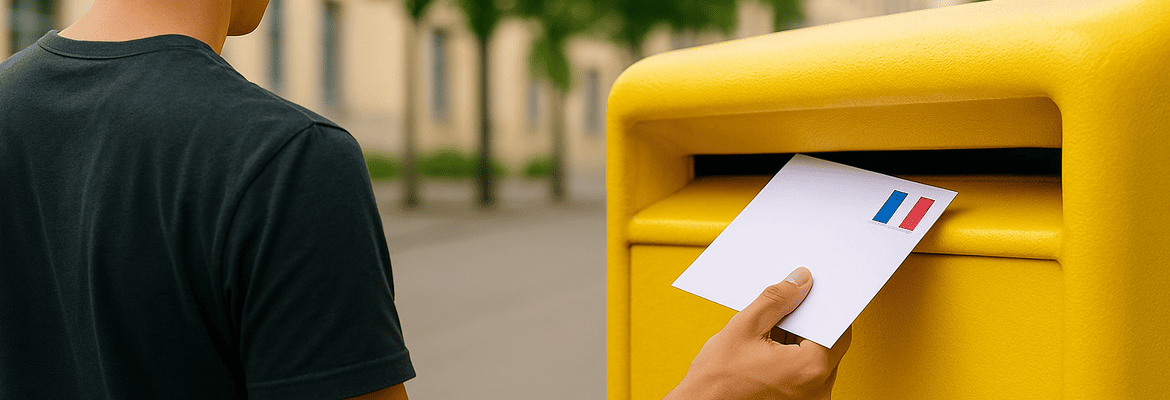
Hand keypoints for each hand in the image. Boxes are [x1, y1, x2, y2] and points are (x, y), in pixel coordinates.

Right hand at [665, 267, 851, 399]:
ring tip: (770, 332)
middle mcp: (816, 391)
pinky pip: (805, 376)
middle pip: (827, 346)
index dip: (825, 307)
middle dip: (808, 324)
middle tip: (787, 308)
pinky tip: (769, 348)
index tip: (812, 294)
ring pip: (815, 361)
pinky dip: (793, 359)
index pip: (837, 330)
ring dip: (799, 342)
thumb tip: (799, 281)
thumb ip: (777, 299)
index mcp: (809, 369)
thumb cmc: (717, 380)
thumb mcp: (745, 327)